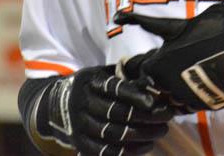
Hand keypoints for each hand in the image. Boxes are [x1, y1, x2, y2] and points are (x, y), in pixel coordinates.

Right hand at [36, 65, 174, 155]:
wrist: (56, 104)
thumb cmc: (92, 86)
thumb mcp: (102, 74)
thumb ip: (124, 76)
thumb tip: (153, 81)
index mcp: (89, 80)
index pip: (113, 88)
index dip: (134, 96)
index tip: (154, 102)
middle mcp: (81, 102)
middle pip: (115, 113)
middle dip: (145, 117)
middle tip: (167, 116)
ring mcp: (78, 124)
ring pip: (112, 134)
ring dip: (141, 135)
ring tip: (161, 131)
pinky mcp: (78, 143)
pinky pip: (105, 152)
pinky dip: (128, 152)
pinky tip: (146, 146)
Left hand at [114, 3, 223, 111]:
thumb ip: (206, 21)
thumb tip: (195, 25)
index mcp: (186, 33)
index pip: (153, 24)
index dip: (135, 18)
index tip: (119, 18)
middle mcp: (182, 61)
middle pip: (146, 65)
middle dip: (139, 65)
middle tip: (132, 65)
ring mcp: (191, 84)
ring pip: (159, 85)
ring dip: (156, 81)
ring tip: (153, 79)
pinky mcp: (204, 101)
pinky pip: (178, 99)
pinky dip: (173, 94)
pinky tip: (177, 90)